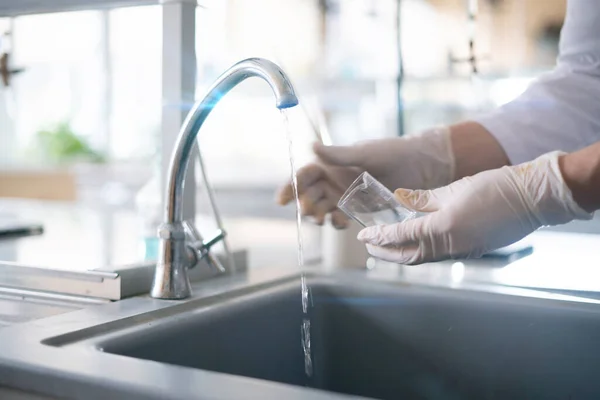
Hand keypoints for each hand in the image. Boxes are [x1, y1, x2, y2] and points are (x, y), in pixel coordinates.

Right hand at [276, 127, 454, 227]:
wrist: (420, 167)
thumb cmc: (392, 153)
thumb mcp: (364, 153)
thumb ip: (338, 154)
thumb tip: (311, 146)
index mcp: (330, 164)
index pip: (303, 176)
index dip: (290, 187)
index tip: (282, 200)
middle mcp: (333, 180)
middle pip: (309, 196)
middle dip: (305, 205)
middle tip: (310, 212)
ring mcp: (344, 195)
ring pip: (321, 209)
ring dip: (318, 216)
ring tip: (324, 220)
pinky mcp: (357, 208)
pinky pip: (339, 218)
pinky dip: (337, 223)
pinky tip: (342, 223)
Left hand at [357, 151, 592, 263]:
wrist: (533, 197)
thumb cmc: (494, 186)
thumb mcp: (454, 188)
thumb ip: (423, 198)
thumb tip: (399, 200)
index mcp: (443, 228)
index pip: (400, 236)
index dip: (379, 236)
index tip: (363, 236)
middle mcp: (451, 245)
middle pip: (409, 256)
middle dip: (386, 253)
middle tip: (370, 246)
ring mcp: (463, 251)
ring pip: (424, 257)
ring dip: (402, 254)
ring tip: (386, 247)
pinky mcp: (473, 250)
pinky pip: (439, 254)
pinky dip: (421, 250)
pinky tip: (414, 241)